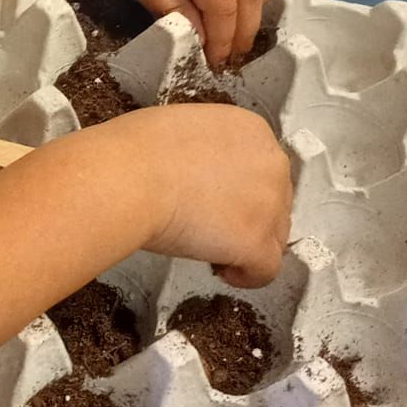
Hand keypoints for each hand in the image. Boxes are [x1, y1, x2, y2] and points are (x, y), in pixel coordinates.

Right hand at [124, 104, 292, 285]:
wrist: (131, 176)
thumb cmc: (138, 150)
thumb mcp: (183, 131)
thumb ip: (206, 152)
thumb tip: (197, 173)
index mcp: (252, 131)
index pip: (262, 169)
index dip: (240, 190)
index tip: (218, 201)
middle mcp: (271, 164)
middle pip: (275, 202)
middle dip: (248, 218)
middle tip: (214, 228)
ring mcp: (269, 206)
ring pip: (275, 236)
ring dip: (248, 245)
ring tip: (213, 251)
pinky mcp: (257, 243)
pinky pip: (266, 270)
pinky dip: (248, 276)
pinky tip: (225, 272)